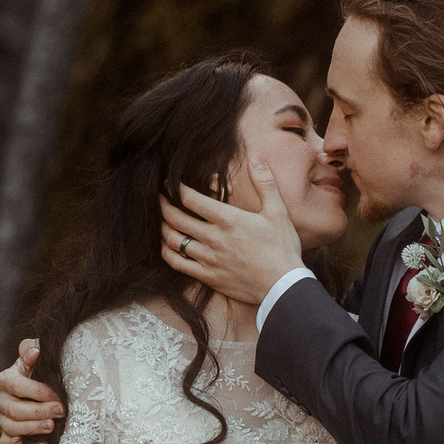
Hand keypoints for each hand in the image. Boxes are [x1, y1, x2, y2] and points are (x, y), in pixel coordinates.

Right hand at [0, 338, 62, 443]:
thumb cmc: (44, 373)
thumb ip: (33, 348)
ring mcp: (1, 418)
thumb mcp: (41, 357)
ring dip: (33, 428)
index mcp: (6, 378)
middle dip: (39, 411)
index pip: (15, 385)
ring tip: (52, 426)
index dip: (37, 391)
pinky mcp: (6, 435)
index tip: (57, 395)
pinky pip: (6, 443)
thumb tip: (34, 352)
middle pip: (14, 409)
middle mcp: (0, 399)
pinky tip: (36, 442)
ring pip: (10, 427)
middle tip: (60, 411)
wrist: (46, 395)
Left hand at [161, 156, 299, 307]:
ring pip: (173, 240)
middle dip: (163, 205)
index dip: (175, 189)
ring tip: (161, 220)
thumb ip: (265, 182)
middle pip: (176, 218)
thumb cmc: (282, 248)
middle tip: (158, 198)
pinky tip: (166, 246)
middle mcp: (214, 238)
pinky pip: (178, 264)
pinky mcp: (209, 277)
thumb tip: (255, 158)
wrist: (284, 286)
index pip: (191, 199)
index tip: (170, 183)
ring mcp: (209, 259)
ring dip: (163, 228)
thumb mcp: (278, 211)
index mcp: (228, 219)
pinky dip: (167, 253)